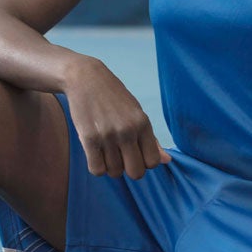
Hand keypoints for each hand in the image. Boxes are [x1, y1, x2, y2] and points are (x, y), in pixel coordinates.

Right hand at [64, 56, 171, 178]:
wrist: (85, 78)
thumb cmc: (113, 97)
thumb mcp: (136, 113)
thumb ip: (151, 139)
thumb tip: (167, 160)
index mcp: (143, 123)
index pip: (152, 162)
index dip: (144, 162)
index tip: (135, 154)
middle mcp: (127, 130)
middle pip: (136, 172)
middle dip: (129, 169)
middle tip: (121, 157)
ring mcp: (108, 135)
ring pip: (115, 172)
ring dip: (110, 166)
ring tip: (106, 151)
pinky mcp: (88, 138)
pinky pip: (96, 169)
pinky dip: (97, 167)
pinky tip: (96, 154)